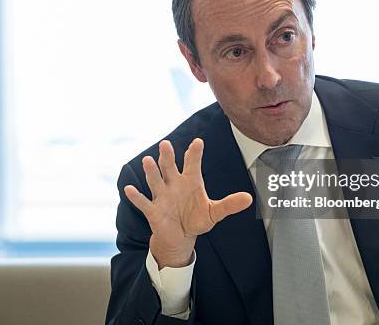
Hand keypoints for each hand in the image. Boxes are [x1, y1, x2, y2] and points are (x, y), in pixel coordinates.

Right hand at [124, 138, 252, 268]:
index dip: (194, 153)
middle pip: (169, 167)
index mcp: (190, 181)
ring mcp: (162, 196)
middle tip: (165, 144)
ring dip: (151, 171)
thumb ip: (229, 205)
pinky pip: (143, 202)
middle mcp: (174, 184)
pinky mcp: (153, 210)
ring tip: (147, 161)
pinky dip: (136, 196)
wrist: (180, 237)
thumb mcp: (214, 213)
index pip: (192, 164)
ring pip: (155, 180)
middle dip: (167, 157)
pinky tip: (129, 189)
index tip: (198, 142)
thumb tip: (249, 199)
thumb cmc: (196, 219)